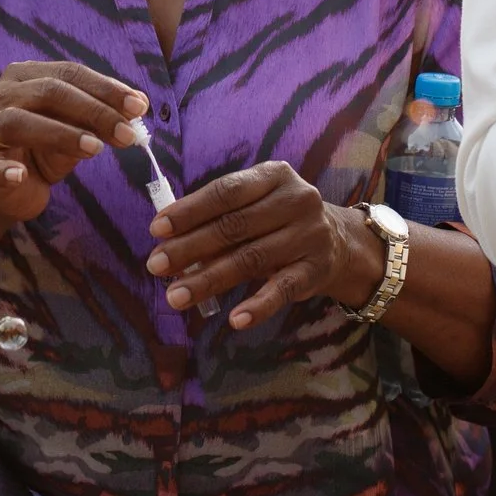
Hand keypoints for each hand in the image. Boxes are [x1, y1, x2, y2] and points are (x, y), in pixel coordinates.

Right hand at [0, 62, 146, 231]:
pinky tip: (20, 175)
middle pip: (50, 92)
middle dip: (94, 111)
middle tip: (128, 134)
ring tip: (95, 150)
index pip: (70, 73)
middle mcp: (2, 94)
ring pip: (20, 122)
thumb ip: (99, 117)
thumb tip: (139, 105)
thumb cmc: (43, 150)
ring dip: (60, 134)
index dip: (106, 88)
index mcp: (27, 76)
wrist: (5, 191)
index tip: (140, 106)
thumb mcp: (75, 130)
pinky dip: (3, 170)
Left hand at [146, 162, 371, 330]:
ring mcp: (309, 235)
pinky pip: (283, 289)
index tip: (157, 229)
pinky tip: (234, 320)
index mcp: (274, 176)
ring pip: (251, 259)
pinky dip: (258, 306)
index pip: (226, 191)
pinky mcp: (317, 270)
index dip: (190, 211)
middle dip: (190, 247)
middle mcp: (296, 200)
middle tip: (156, 266)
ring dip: (209, 280)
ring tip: (176, 296)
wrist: (339, 241)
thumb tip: (170, 241)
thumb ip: (220, 218)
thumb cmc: (280, 219)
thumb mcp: (257, 205)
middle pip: (234, 226)